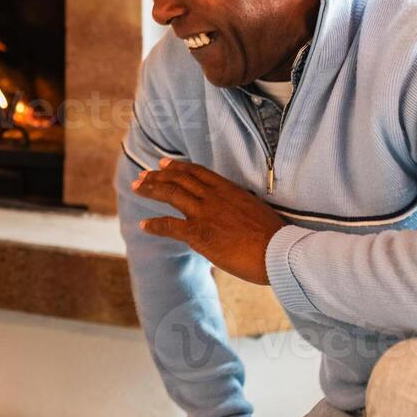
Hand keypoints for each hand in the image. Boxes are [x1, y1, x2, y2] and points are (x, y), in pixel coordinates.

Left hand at [132, 158, 285, 283]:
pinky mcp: (199, 233)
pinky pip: (169, 226)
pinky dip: (154, 225)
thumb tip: (231, 214)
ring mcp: (205, 213)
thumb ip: (237, 207)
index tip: (163, 163)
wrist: (279, 252)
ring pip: (170, 194)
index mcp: (229, 190)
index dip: (178, 167)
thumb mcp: (255, 210)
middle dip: (158, 176)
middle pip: (179, 179)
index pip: (198, 172)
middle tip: (143, 176)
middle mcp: (214, 197)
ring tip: (137, 188)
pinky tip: (144, 226)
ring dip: (150, 190)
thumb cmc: (274, 237)